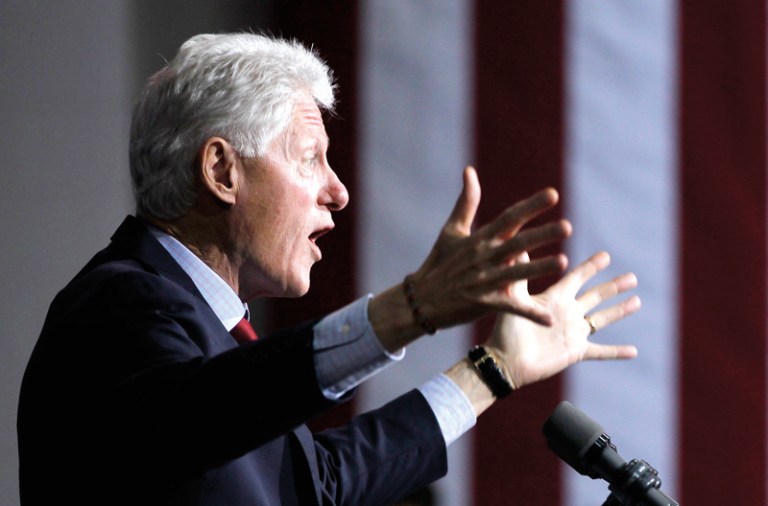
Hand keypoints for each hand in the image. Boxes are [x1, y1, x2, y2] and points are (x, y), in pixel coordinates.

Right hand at [407, 166, 570, 328]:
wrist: (420, 299)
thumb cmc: (439, 262)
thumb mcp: (452, 230)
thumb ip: (467, 202)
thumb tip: (470, 170)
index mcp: (480, 238)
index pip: (508, 218)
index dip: (530, 206)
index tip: (553, 194)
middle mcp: (483, 257)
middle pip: (517, 243)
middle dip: (541, 235)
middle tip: (567, 226)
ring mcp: (482, 280)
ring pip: (515, 273)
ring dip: (538, 268)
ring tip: (562, 262)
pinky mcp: (481, 303)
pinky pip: (508, 308)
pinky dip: (528, 313)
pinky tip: (549, 318)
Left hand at [487, 251, 640, 388]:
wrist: (505, 362)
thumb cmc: (505, 330)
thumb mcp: (513, 300)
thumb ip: (519, 275)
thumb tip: (517, 247)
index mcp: (554, 299)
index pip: (577, 278)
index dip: (591, 267)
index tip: (606, 256)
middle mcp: (567, 313)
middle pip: (596, 296)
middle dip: (613, 286)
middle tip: (632, 277)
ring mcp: (573, 333)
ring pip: (602, 319)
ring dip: (620, 311)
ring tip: (637, 301)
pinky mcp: (575, 352)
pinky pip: (601, 352)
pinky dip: (617, 352)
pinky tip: (634, 351)